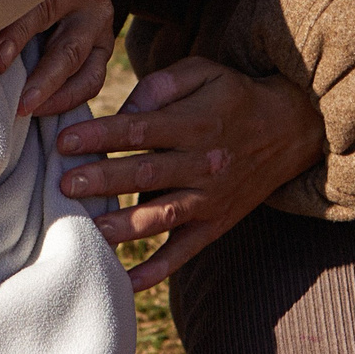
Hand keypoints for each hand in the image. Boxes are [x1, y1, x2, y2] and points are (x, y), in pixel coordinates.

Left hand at [0, 0, 113, 116]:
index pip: (43, 2)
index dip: (18, 32)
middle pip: (64, 38)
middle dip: (39, 72)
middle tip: (12, 95)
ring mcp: (101, 20)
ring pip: (79, 60)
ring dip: (51, 89)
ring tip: (24, 108)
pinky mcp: (105, 44)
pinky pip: (93, 78)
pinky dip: (70, 98)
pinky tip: (43, 110)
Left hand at [55, 57, 324, 291]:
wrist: (289, 129)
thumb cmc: (233, 95)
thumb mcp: (203, 72)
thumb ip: (161, 85)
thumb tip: (124, 110)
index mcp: (197, 122)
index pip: (141, 129)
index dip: (101, 135)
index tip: (65, 141)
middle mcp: (204, 163)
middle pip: (147, 173)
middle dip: (103, 180)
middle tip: (65, 185)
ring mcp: (210, 199)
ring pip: (162, 216)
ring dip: (124, 225)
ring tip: (89, 230)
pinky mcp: (215, 225)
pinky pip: (184, 252)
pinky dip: (156, 270)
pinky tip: (125, 281)